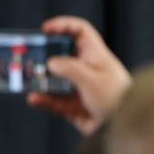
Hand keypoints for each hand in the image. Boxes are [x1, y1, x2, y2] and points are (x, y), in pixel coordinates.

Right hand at [26, 16, 130, 134]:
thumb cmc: (116, 99)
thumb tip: (50, 62)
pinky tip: (34, 98)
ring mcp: (78, 88)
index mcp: (95, 56)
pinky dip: (42, 99)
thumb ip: (70, 68)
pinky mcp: (73, 107)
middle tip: (30, 56)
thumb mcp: (92, 79)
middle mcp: (86, 70)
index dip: (64, 26)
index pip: (80, 32)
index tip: (45, 28)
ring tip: (29, 80)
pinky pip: (52, 100)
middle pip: (61, 55)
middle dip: (45, 55)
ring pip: (54, 80)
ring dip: (41, 80)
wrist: (124, 128)